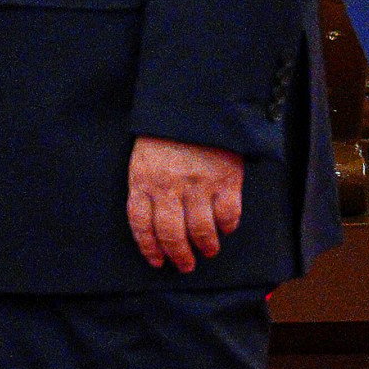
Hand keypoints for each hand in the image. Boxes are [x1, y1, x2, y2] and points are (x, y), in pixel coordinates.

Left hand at [128, 138, 243, 271]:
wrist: (196, 103)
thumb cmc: (167, 131)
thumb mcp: (144, 155)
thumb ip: (146, 185)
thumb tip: (153, 221)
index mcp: (143, 180)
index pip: (140, 224)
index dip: (148, 248)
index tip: (156, 261)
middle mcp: (169, 186)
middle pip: (171, 234)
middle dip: (178, 255)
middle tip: (185, 265)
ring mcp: (198, 184)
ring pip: (200, 230)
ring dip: (205, 246)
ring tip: (207, 251)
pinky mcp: (225, 179)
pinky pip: (228, 214)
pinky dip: (227, 226)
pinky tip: (225, 229)